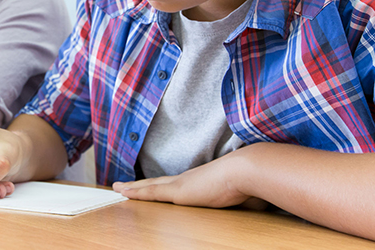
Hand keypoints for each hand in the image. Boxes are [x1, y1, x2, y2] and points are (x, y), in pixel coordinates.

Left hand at [113, 147, 257, 207]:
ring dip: (133, 188)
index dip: (162, 185)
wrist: (248, 171)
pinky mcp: (177, 191)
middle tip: (123, 185)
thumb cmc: (251, 185)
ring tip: (117, 188)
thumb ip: (243, 200)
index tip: (152, 186)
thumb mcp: (245, 197)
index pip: (176, 184)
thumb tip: (256, 203)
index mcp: (201, 182)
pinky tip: (122, 192)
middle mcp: (187, 180)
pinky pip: (150, 192)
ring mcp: (181, 184)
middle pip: (157, 183)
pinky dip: (135, 192)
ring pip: (149, 187)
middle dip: (140, 186)